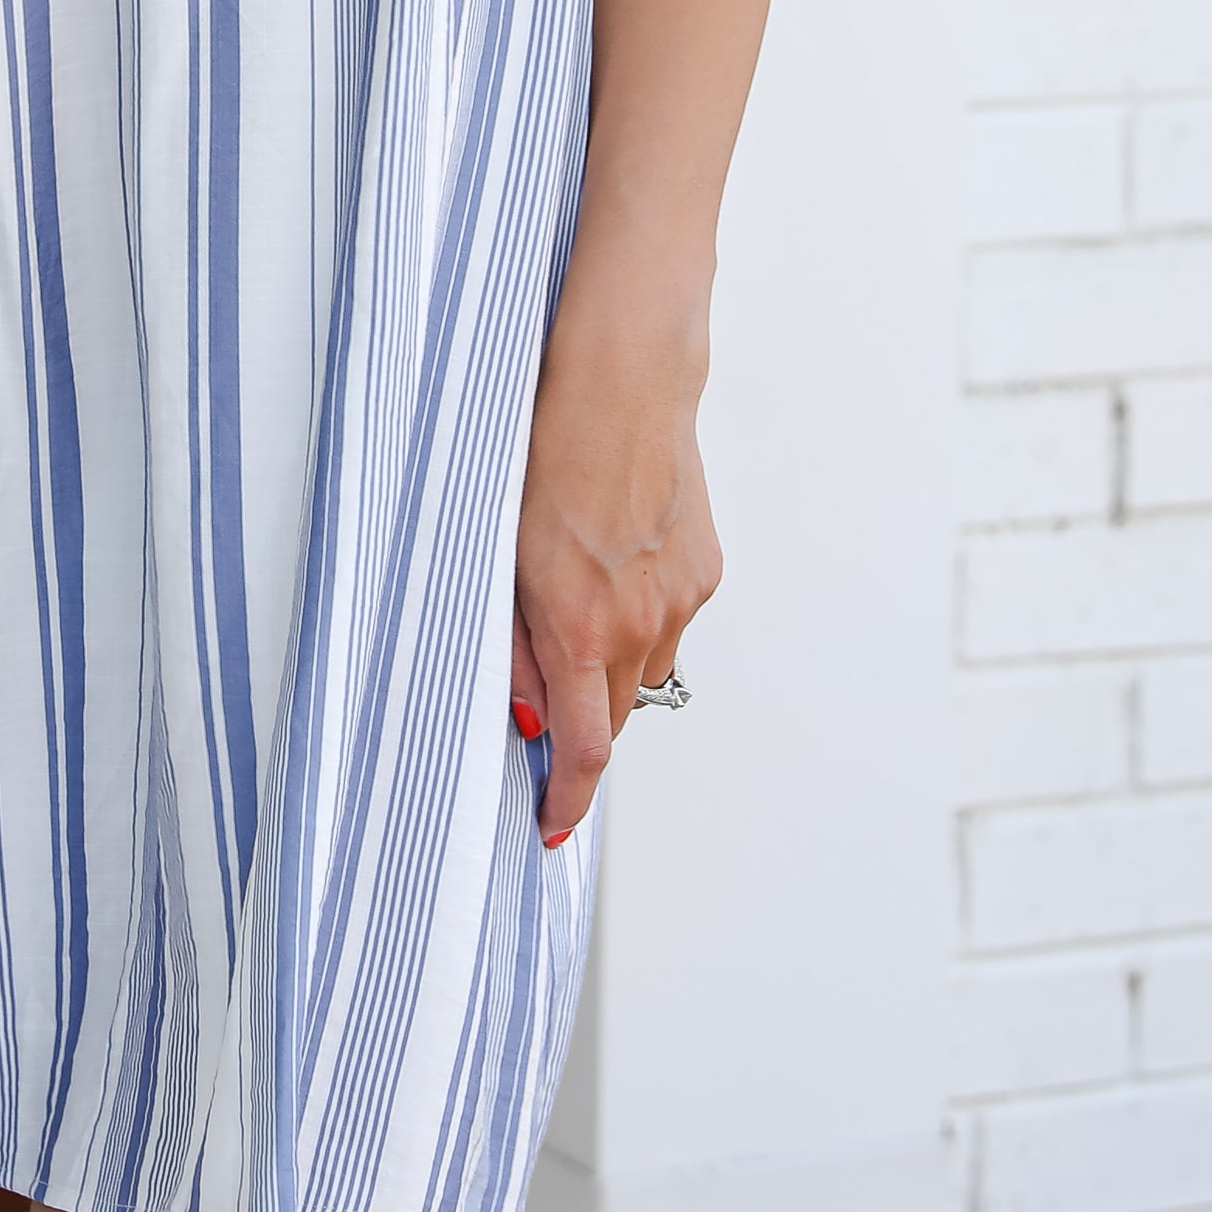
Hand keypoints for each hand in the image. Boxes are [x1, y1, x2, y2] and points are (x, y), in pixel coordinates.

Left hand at [508, 319, 721, 849]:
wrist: (623, 382)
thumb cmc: (545, 454)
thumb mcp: (503, 555)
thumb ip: (517, 645)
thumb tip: (529, 719)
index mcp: (582, 626)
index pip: (585, 749)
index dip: (567, 800)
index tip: (550, 829)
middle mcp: (642, 622)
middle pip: (616, 713)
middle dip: (583, 715)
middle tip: (545, 685)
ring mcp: (682, 596)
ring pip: (644, 665)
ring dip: (612, 658)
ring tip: (578, 588)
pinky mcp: (707, 568)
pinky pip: (669, 619)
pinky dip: (640, 612)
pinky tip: (617, 556)